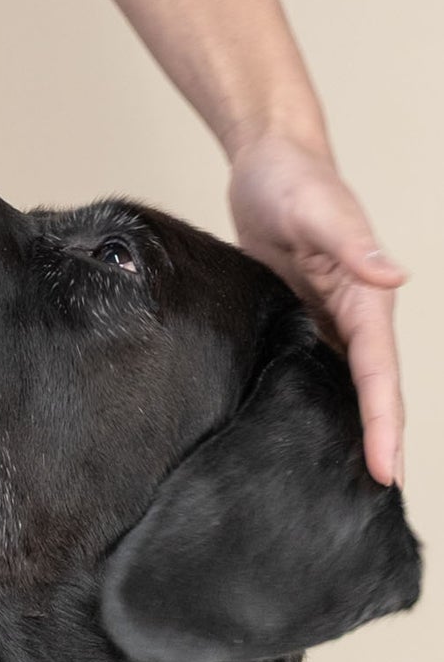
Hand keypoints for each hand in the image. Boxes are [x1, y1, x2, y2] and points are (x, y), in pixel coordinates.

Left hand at [228, 132, 404, 487]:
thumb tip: (394, 275)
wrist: (267, 160)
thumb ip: (354, 242)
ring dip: (343, 427)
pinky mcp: (293, 314)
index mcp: (367, 300)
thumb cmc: (294, 179)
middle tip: (367, 501)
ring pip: (339, 384)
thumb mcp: (319, 207)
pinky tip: (294, 429)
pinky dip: (310, 398)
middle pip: (366, 392)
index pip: (380, 374)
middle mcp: (352, 316)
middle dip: (373, 442)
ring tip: (335, 484)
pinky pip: (308, 364)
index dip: (384, 424)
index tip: (386, 471)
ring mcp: (323, 318)